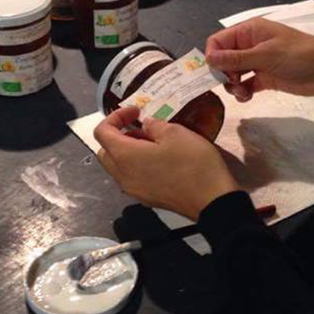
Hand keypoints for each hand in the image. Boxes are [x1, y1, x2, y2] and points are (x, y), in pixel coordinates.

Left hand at [94, 107, 237, 220]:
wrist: (212, 201)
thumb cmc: (192, 162)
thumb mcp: (175, 133)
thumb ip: (155, 125)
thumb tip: (147, 125)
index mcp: (124, 156)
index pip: (102, 132)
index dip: (115, 117)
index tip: (137, 112)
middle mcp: (122, 176)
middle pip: (105, 152)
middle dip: (117, 135)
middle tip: (141, 127)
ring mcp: (133, 190)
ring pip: (117, 166)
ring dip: (127, 151)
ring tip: (153, 142)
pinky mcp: (146, 198)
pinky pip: (131, 177)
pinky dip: (136, 164)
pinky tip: (160, 160)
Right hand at [205, 18, 313, 101]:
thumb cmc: (299, 55)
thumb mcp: (266, 55)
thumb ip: (236, 58)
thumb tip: (207, 58)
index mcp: (249, 31)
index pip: (218, 41)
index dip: (213, 55)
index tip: (216, 72)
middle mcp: (250, 45)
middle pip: (223, 58)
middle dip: (223, 72)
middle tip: (233, 83)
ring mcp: (257, 62)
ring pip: (232, 74)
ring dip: (232, 85)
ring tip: (242, 93)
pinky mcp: (265, 78)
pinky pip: (245, 85)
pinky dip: (242, 92)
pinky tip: (247, 97)